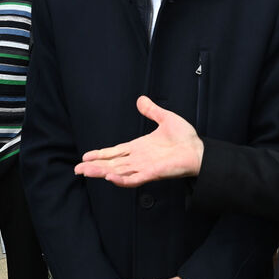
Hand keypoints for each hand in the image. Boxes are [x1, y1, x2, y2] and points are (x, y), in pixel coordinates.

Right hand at [75, 96, 203, 186]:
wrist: (200, 150)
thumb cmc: (185, 138)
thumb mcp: (165, 118)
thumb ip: (151, 111)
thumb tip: (140, 100)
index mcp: (139, 148)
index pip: (115, 153)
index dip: (100, 155)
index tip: (85, 157)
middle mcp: (139, 159)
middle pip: (112, 164)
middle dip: (94, 167)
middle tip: (78, 169)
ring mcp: (144, 167)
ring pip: (118, 172)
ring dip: (102, 172)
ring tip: (86, 172)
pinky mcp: (152, 173)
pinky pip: (134, 178)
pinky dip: (121, 179)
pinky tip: (110, 177)